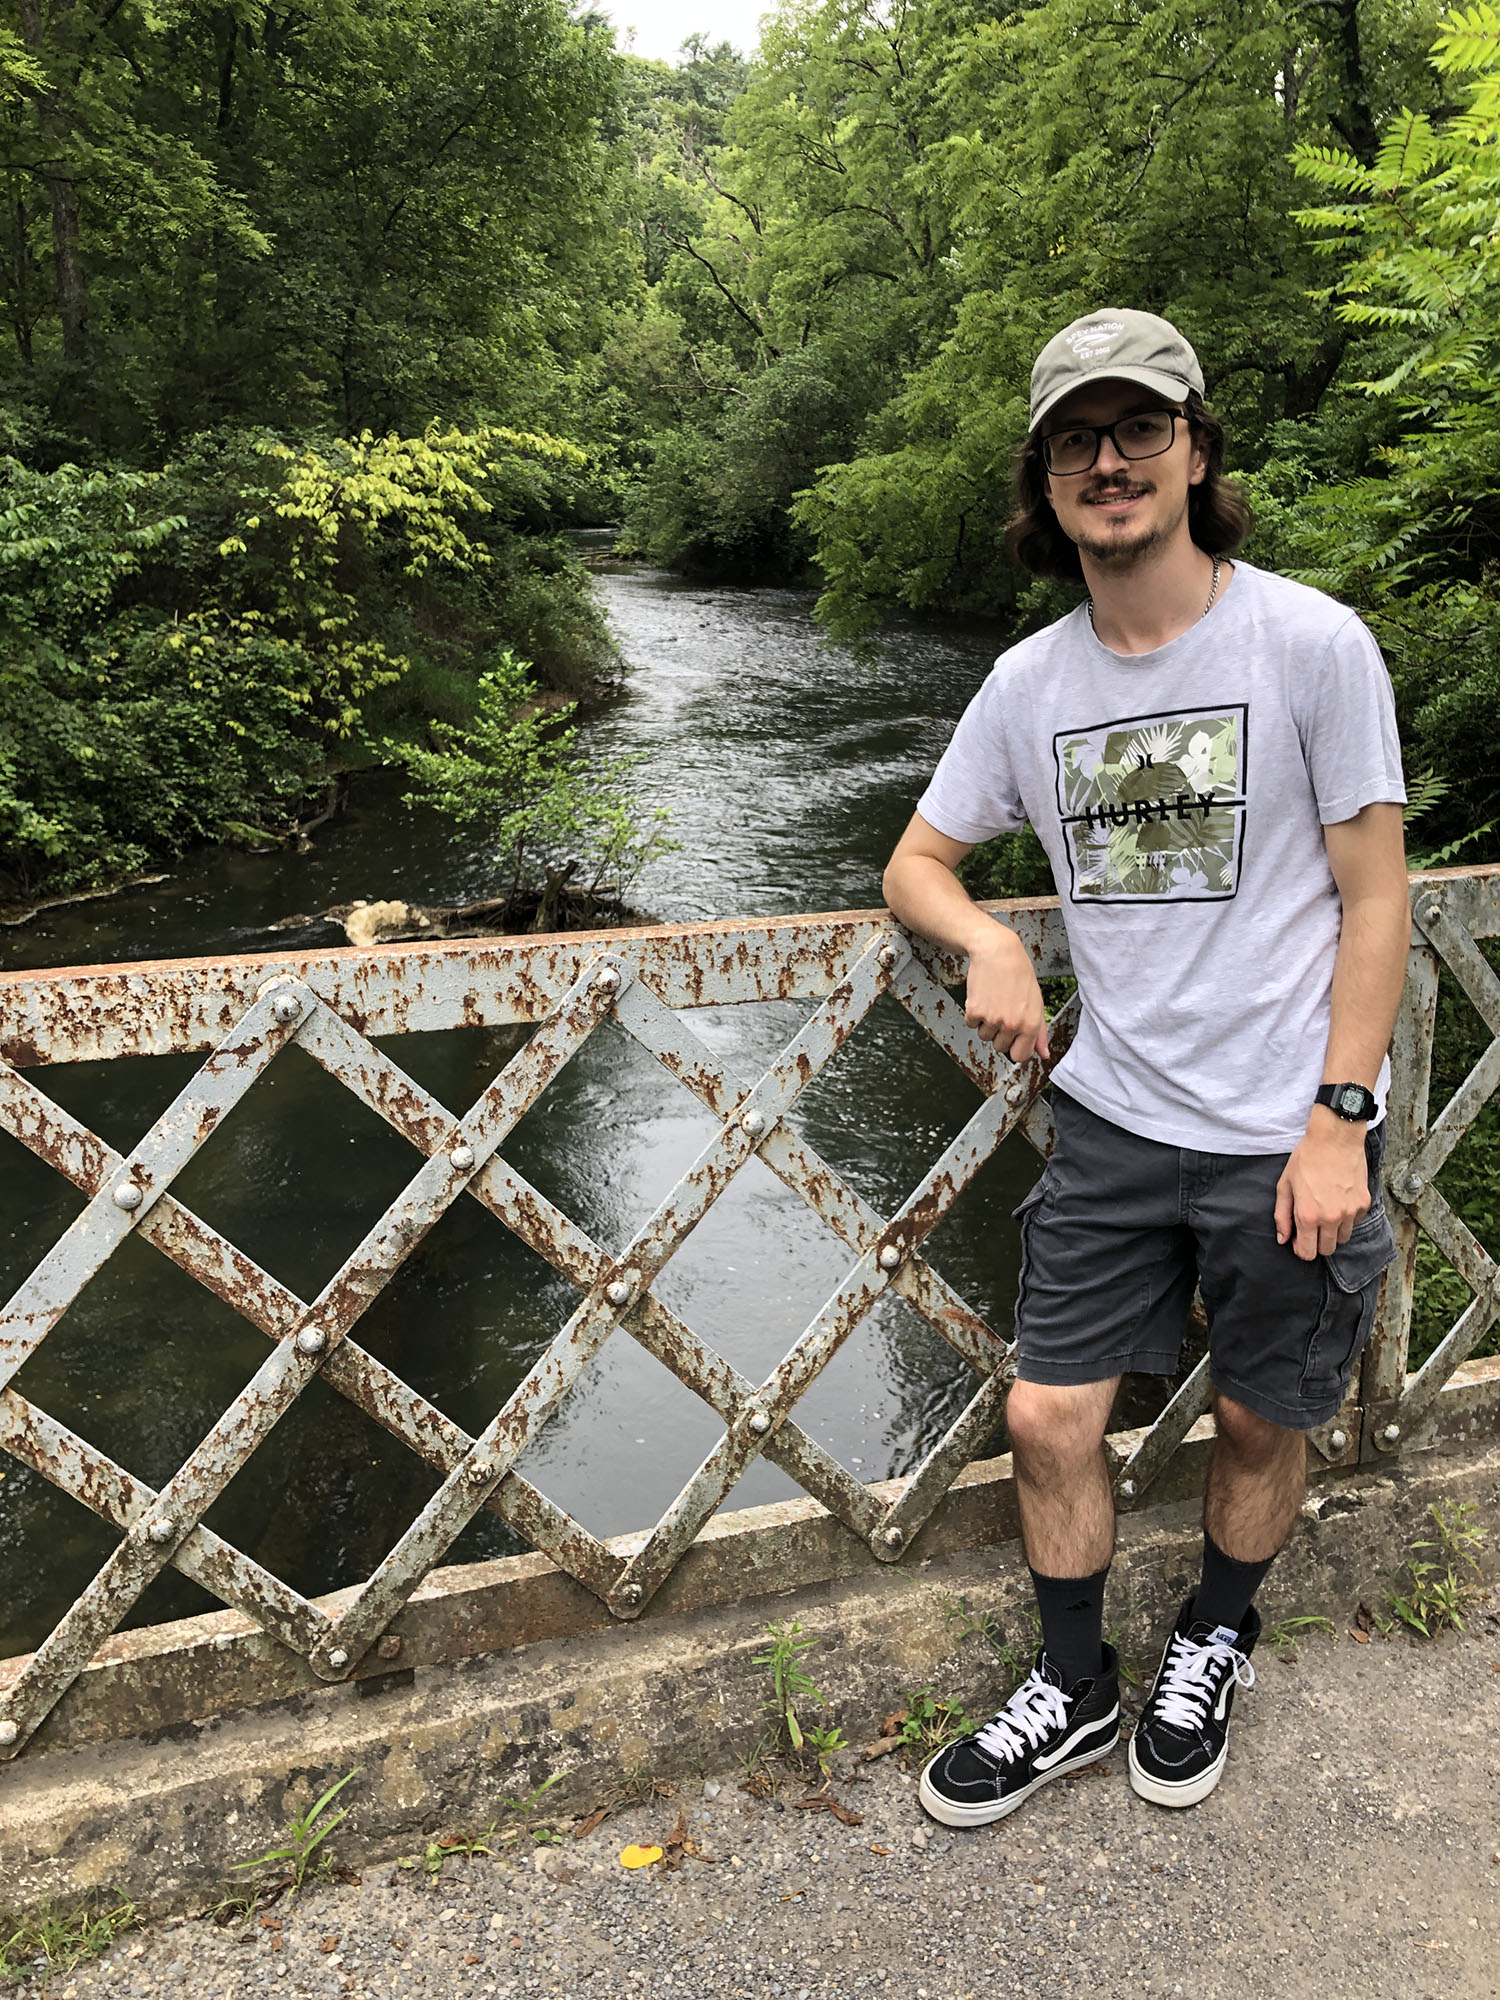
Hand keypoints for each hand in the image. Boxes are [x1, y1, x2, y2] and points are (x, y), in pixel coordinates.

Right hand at [963, 927, 1049, 1064]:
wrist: (997, 952)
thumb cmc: (1019, 974)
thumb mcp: (1036, 1003)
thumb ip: (1039, 1032)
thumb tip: (1043, 1054)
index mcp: (1031, 1024)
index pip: (1020, 1056)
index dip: (1015, 1048)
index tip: (1013, 1038)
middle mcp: (1012, 1025)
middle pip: (999, 1048)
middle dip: (999, 1033)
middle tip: (1003, 1010)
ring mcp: (992, 1019)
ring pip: (984, 1036)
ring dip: (986, 1023)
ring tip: (994, 1001)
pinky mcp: (975, 1011)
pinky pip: (971, 1024)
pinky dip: (974, 1013)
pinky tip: (983, 997)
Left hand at [1274, 1110, 1370, 1259]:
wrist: (1335, 1138)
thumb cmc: (1306, 1159)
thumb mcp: (1285, 1185)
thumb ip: (1282, 1216)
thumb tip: (1283, 1240)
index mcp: (1308, 1216)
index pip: (1307, 1253)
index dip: (1301, 1249)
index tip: (1299, 1239)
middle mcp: (1331, 1218)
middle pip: (1327, 1250)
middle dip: (1317, 1242)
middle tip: (1311, 1225)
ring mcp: (1350, 1212)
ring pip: (1342, 1238)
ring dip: (1332, 1231)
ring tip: (1325, 1210)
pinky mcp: (1363, 1204)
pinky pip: (1354, 1222)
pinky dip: (1346, 1217)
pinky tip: (1338, 1199)